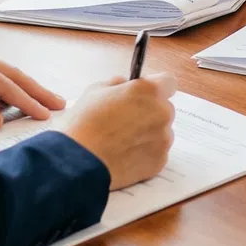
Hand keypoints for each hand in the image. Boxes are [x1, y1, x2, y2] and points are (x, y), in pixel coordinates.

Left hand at [0, 46, 64, 129]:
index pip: (4, 84)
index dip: (26, 101)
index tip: (45, 115)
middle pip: (12, 72)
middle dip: (36, 89)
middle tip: (59, 104)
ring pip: (5, 69)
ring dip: (26, 84)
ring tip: (45, 99)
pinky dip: (10, 81)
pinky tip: (16, 92)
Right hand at [55, 73, 177, 189]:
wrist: (77, 162)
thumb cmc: (83, 125)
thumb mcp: (95, 91)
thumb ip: (117, 84)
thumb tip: (124, 85)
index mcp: (149, 91)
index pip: (168, 82)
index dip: (155, 87)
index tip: (145, 95)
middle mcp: (162, 113)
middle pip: (164, 109)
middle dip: (149, 112)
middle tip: (126, 121)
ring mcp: (163, 139)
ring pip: (161, 132)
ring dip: (148, 134)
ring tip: (121, 142)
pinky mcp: (160, 162)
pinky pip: (157, 153)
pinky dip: (145, 154)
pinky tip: (124, 155)